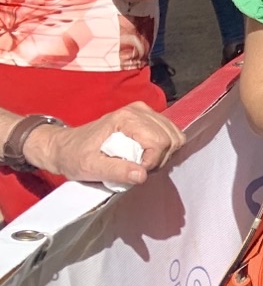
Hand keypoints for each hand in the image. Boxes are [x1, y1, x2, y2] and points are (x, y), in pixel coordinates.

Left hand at [21, 103, 185, 187]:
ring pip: (174, 136)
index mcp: (126, 118)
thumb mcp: (90, 168)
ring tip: (141, 163)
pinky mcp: (148, 118)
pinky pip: (170, 134)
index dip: (152, 162)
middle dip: (159, 159)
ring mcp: (146, 112)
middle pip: (170, 139)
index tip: (134, 173)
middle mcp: (140, 110)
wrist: (64, 147)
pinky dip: (164, 149)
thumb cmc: (74, 157)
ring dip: (163, 155)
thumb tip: (142, 175)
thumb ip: (117, 171)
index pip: (159, 142)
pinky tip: (146, 156)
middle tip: (138, 170)